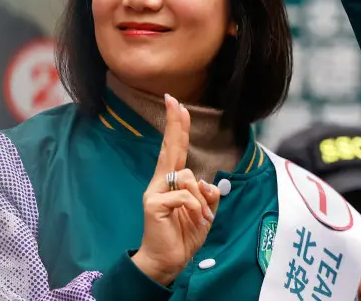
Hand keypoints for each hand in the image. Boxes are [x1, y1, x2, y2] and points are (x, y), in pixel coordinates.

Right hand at [131, 94, 221, 285]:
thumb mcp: (205, 210)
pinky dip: (196, 208)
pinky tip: (194, 220)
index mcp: (173, 181)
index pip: (176, 149)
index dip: (178, 127)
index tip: (176, 103)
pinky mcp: (153, 204)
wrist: (169, 260)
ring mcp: (154, 192)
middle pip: (170, 148)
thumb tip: (205, 182)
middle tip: (173, 100)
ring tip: (200, 218)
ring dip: (202, 200)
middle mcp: (161, 182)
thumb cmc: (186, 233)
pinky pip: (184, 195)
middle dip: (175, 124)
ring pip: (189, 178)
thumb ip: (207, 192)